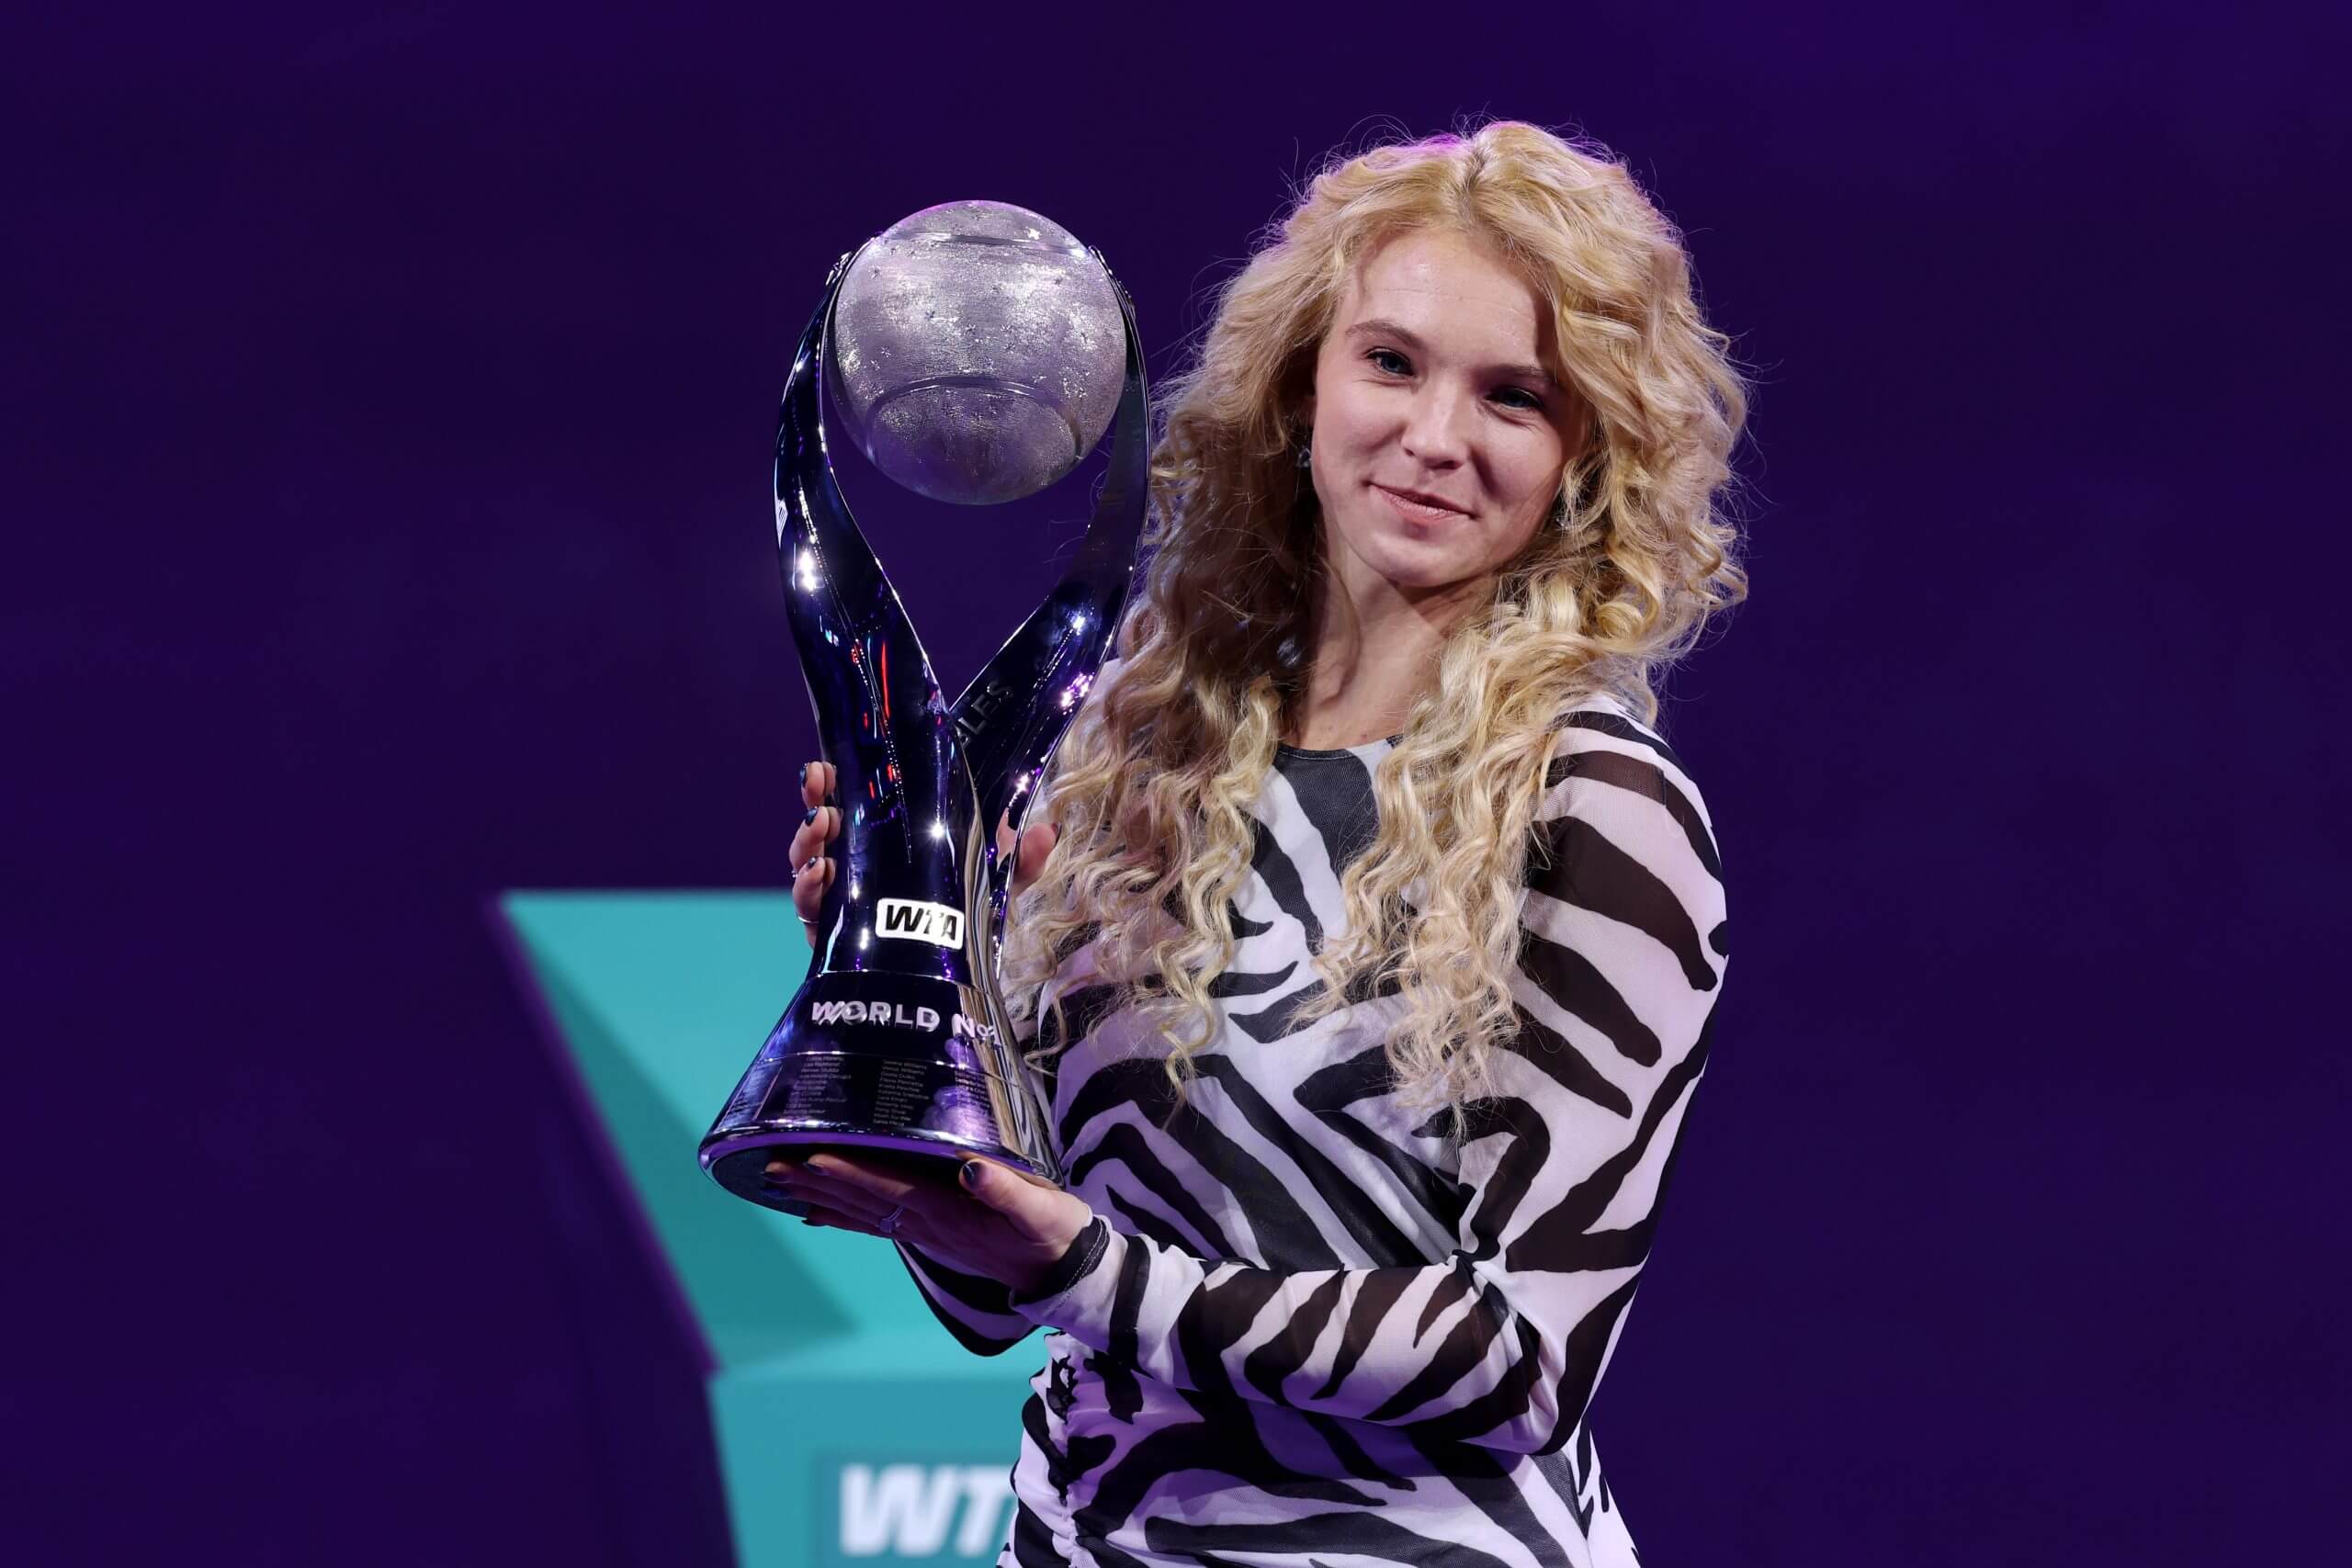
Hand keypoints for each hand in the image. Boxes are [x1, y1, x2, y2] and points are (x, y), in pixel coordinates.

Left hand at [762, 1149, 1093, 1297]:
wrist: (1064, 1272)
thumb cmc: (1056, 1233)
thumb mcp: (1042, 1209)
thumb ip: (1006, 1189)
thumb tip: (969, 1166)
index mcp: (949, 1213)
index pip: (890, 1188)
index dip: (851, 1173)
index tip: (811, 1157)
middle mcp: (927, 1224)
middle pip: (861, 1201)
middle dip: (816, 1182)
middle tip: (770, 1164)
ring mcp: (926, 1231)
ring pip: (862, 1212)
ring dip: (819, 1197)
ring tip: (779, 1182)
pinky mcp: (932, 1232)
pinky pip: (876, 1223)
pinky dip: (842, 1216)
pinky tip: (816, 1213)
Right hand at [791, 759, 1059, 948]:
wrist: (958, 975)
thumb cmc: (967, 913)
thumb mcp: (994, 882)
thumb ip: (1021, 858)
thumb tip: (1048, 830)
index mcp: (883, 841)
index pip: (848, 804)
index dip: (828, 785)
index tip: (823, 772)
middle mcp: (855, 866)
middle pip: (820, 833)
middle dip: (814, 814)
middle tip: (821, 808)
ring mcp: (841, 902)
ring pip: (808, 868)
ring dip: (806, 851)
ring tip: (819, 850)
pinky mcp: (835, 939)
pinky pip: (810, 915)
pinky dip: (807, 893)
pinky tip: (817, 880)